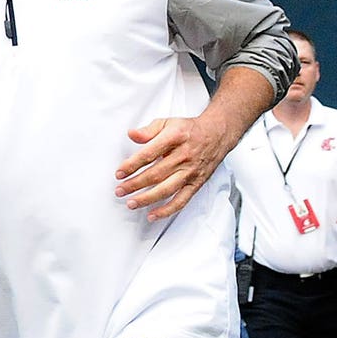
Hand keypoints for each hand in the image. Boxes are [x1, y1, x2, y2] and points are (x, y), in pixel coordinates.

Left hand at [115, 115, 232, 220]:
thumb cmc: (189, 130)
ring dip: (147, 199)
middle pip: (155, 174)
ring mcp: (190, 172)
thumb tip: (131, 134)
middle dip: (134, 184)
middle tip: (120, 190)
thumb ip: (148, 130)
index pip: (148, 154)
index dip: (131, 165)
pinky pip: (181, 200)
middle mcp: (183, 156)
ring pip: (166, 189)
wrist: (217, 134)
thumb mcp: (167, 122)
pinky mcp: (196, 183)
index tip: (119, 173)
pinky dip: (167, 210)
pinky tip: (153, 215)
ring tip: (131, 203)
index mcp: (174, 138)